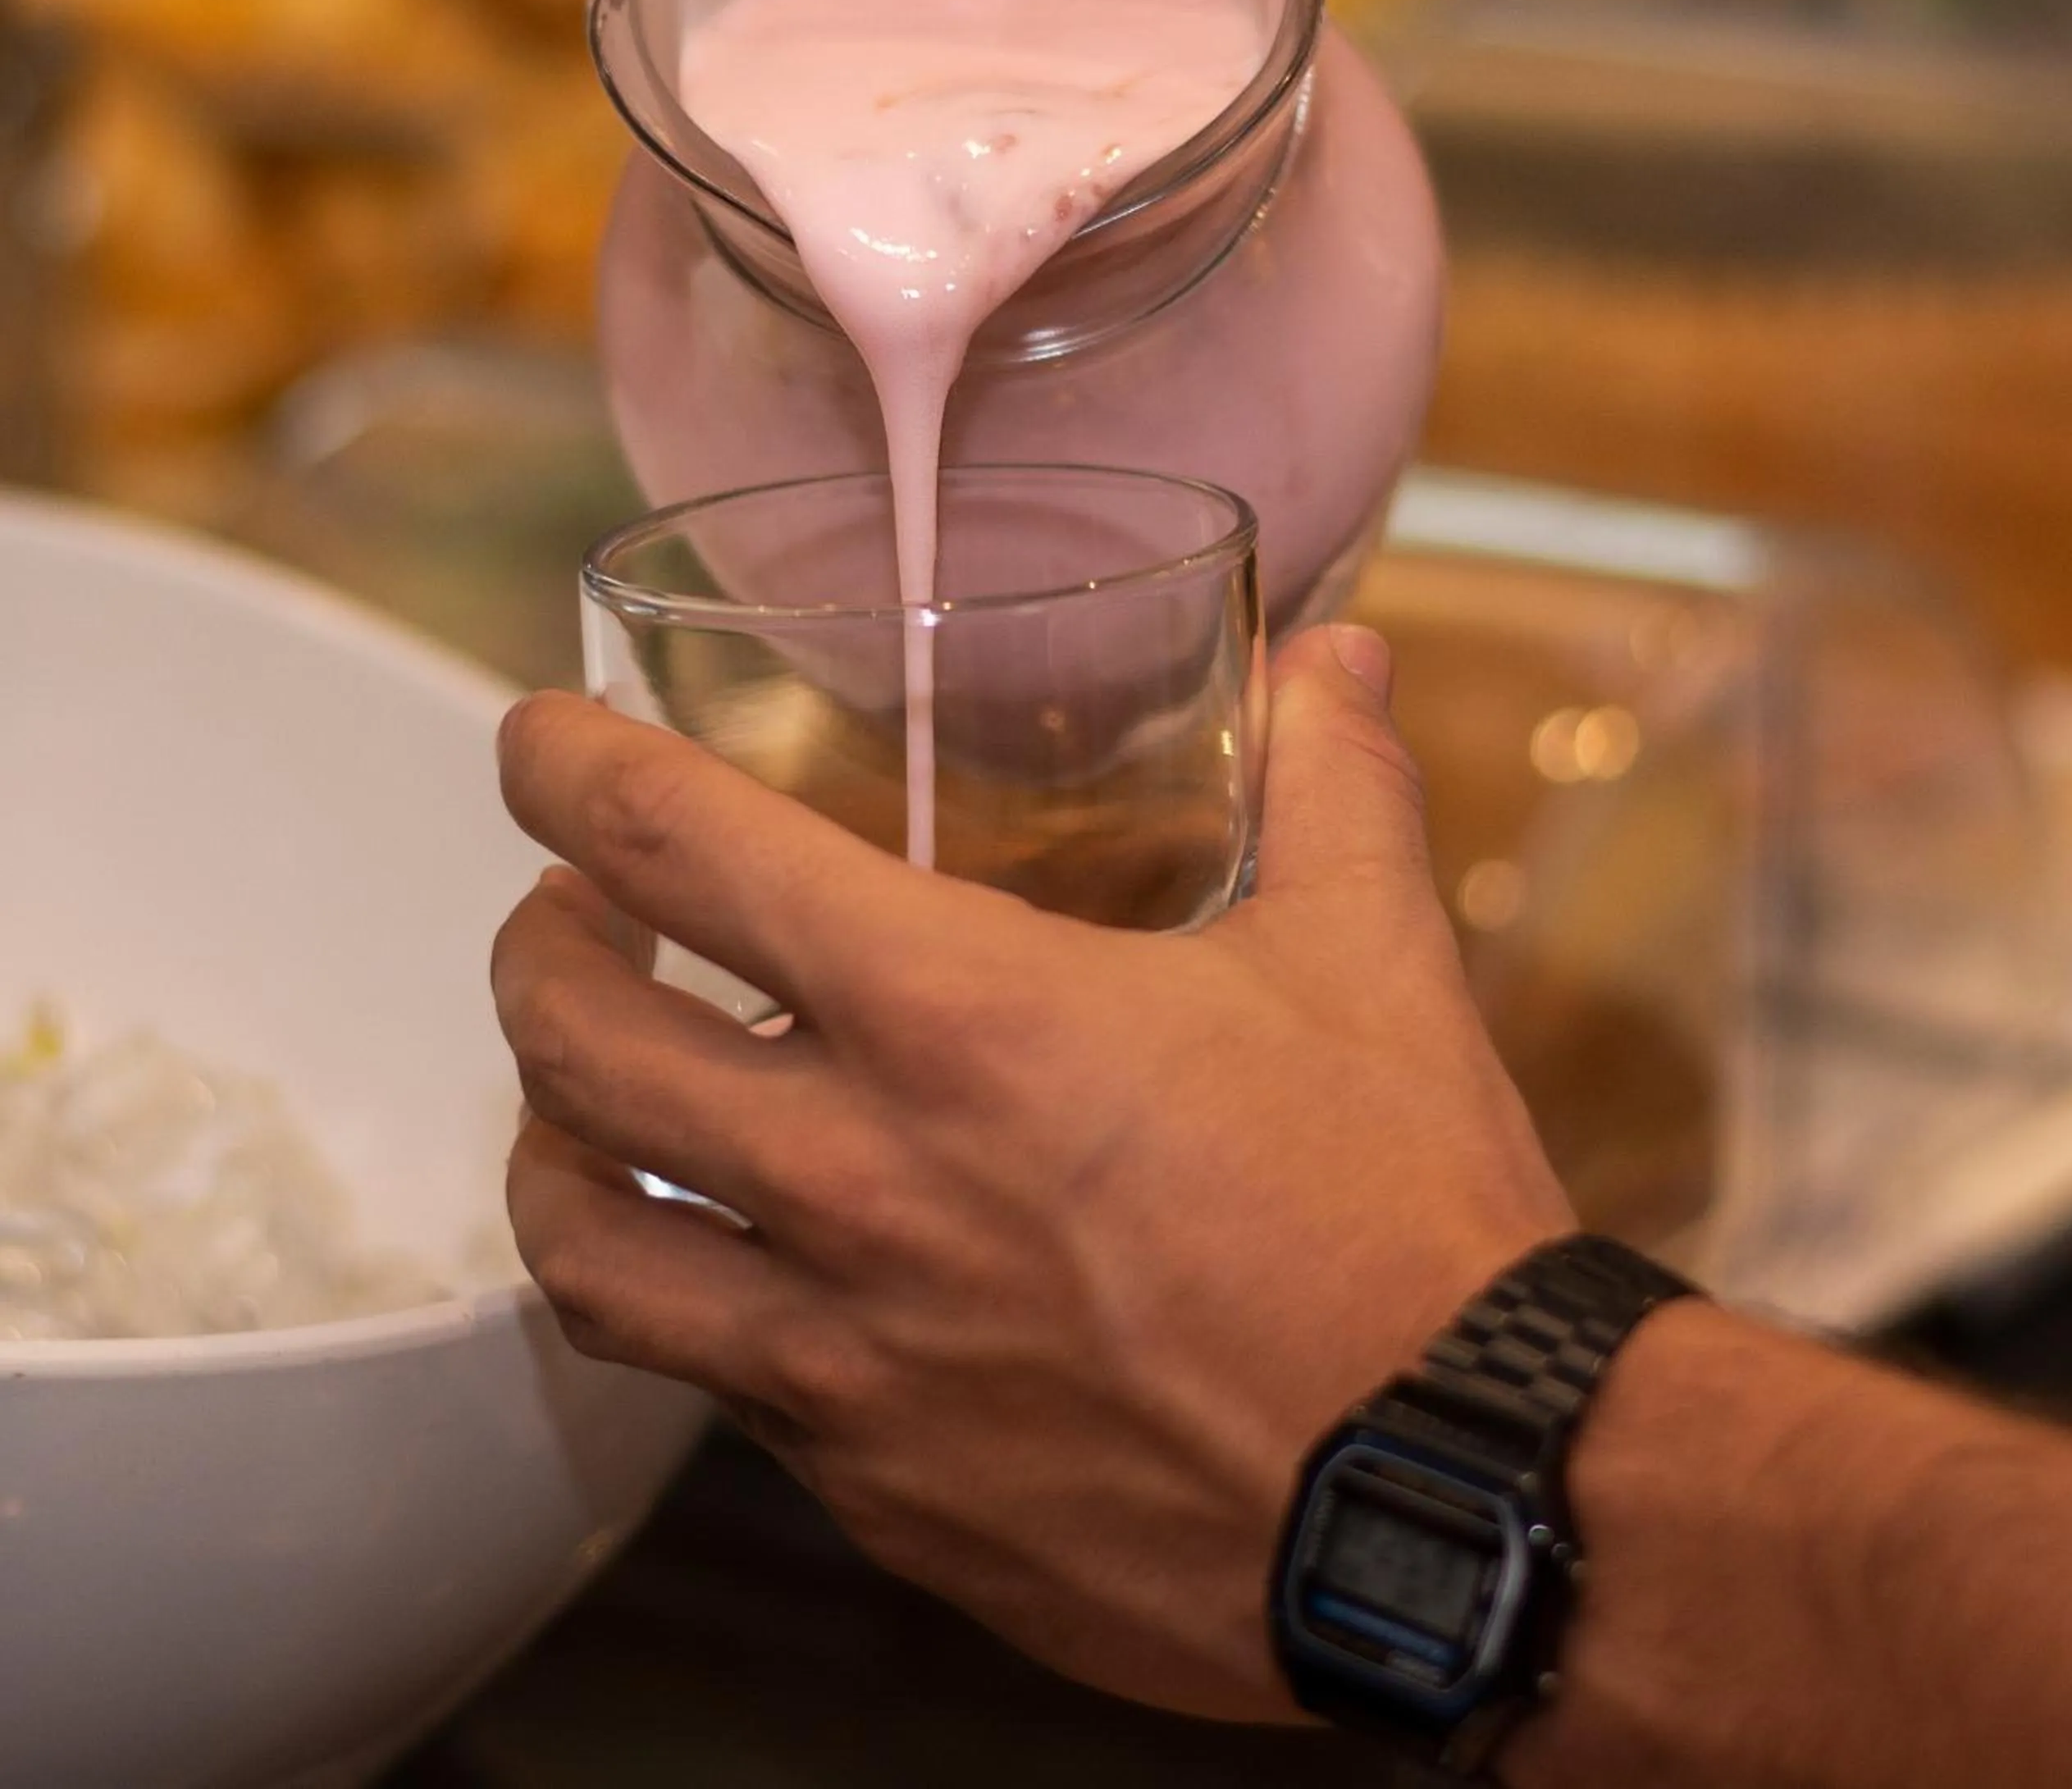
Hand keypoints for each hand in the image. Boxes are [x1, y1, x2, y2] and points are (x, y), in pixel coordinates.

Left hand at [492, 626, 1573, 1719]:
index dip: (574, 771)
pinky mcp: (878, 1489)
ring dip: (553, 1146)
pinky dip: (696, 1303)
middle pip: (574, 1046)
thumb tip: (1339, 662)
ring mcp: (850, 1358)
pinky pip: (718, 1385)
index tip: (539, 740)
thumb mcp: (1373, 962)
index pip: (686, 852)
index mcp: (964, 1019)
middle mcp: (865, 1183)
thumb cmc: (1404, 1218)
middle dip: (534, 950)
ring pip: (586, 1249)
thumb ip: (1333, 785)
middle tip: (567, 910)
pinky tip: (757, 1273)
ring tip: (585, 1104)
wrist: (1450, 1496)